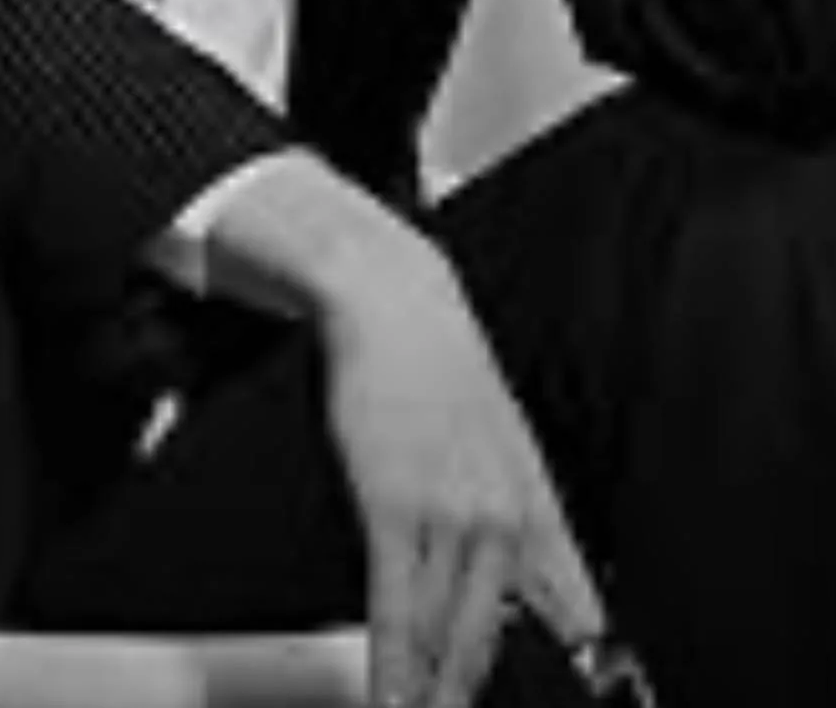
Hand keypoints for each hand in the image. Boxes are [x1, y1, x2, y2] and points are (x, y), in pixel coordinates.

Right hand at [323, 243, 603, 707]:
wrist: (398, 307)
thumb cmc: (443, 373)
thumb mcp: (504, 445)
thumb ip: (521, 517)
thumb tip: (540, 590)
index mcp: (538, 502)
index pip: (576, 607)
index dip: (582, 670)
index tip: (580, 704)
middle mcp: (505, 516)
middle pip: (503, 636)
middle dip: (479, 693)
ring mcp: (452, 514)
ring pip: (449, 631)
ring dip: (436, 695)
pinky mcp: (395, 506)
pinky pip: (397, 605)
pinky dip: (394, 663)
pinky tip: (393, 697)